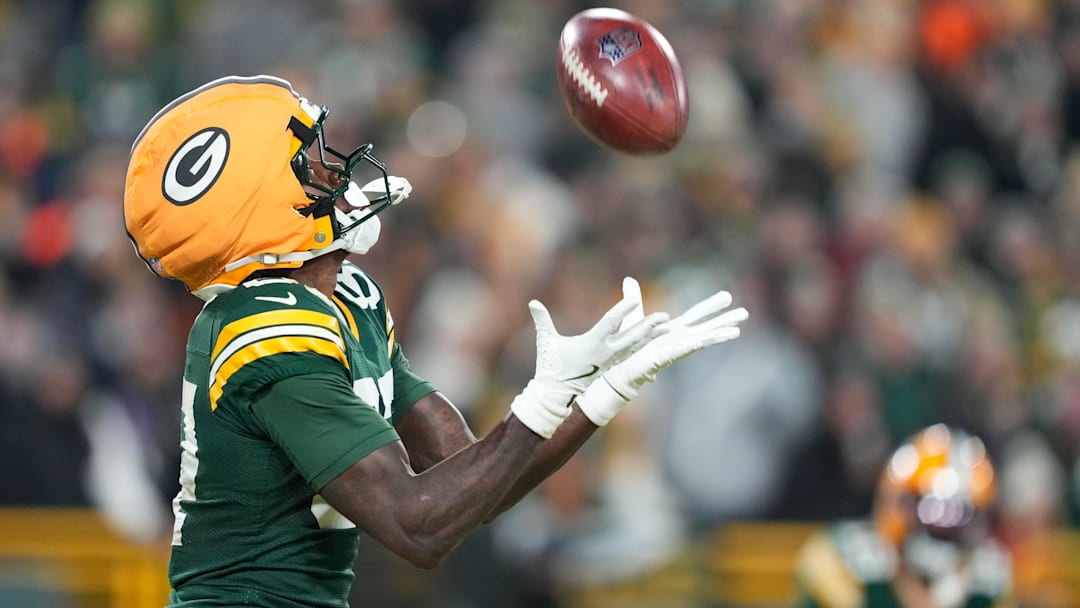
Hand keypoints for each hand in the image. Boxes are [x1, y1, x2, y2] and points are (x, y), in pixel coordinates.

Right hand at [511, 278, 668, 437]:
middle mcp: (605, 352)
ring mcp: (610, 360)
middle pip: (630, 337)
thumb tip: (532, 302)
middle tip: (664, 316)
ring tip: (668, 326)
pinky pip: (632, 353)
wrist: (556, 393)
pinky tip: (656, 339)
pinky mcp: (611, 365)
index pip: (609, 324)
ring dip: (651, 335)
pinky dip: (644, 346)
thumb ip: (541, 321)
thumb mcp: (545, 342)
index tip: (633, 300)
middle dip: (647, 326)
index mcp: (591, 344)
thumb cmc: (550, 365)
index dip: (621, 311)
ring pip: (635, 345)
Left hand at [577, 288, 748, 425]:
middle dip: (724, 319)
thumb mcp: (632, 315)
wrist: (618, 368)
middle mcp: (678, 339)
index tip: (728, 297)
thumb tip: (629, 279)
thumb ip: (633, 296)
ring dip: (718, 335)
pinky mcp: (664, 357)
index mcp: (673, 329)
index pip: (696, 315)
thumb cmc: (626, 346)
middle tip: (745, 312)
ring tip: (736, 331)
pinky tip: (709, 339)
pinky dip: (697, 344)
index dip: (711, 306)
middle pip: (705, 326)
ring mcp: (674, 349)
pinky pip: (684, 350)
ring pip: (700, 340)